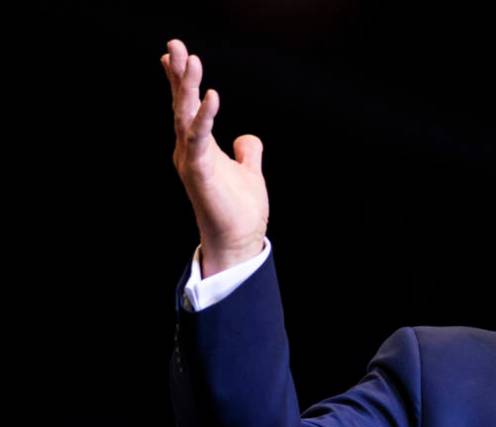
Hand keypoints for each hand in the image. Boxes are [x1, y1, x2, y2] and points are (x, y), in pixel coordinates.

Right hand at [162, 39, 268, 275]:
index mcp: (198, 148)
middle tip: (174, 44)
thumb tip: (247, 137)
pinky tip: (212, 94)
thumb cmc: (239, 210)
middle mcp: (189, 151)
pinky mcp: (200, 171)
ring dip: (186, 86)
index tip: (176, 55)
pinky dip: (205, 116)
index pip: (187, 108)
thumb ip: (247, 152)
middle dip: (178, 74)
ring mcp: (191, 160)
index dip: (181, 82)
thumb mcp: (248, 172)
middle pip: (180, 105)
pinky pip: (200, 138)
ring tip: (189, 58)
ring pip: (184, 116)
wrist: (238, 241)